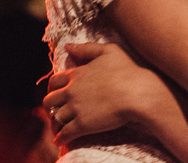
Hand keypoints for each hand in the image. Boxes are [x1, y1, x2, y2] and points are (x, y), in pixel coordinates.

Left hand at [43, 42, 169, 145]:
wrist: (137, 93)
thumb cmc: (127, 71)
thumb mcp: (108, 51)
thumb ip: (86, 48)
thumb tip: (68, 47)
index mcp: (76, 74)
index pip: (54, 81)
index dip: (52, 88)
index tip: (55, 93)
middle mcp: (71, 91)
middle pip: (50, 100)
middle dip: (50, 106)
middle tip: (54, 111)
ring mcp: (76, 108)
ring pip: (56, 117)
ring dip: (55, 123)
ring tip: (57, 128)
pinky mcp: (83, 124)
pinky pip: (66, 133)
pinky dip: (60, 138)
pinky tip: (59, 141)